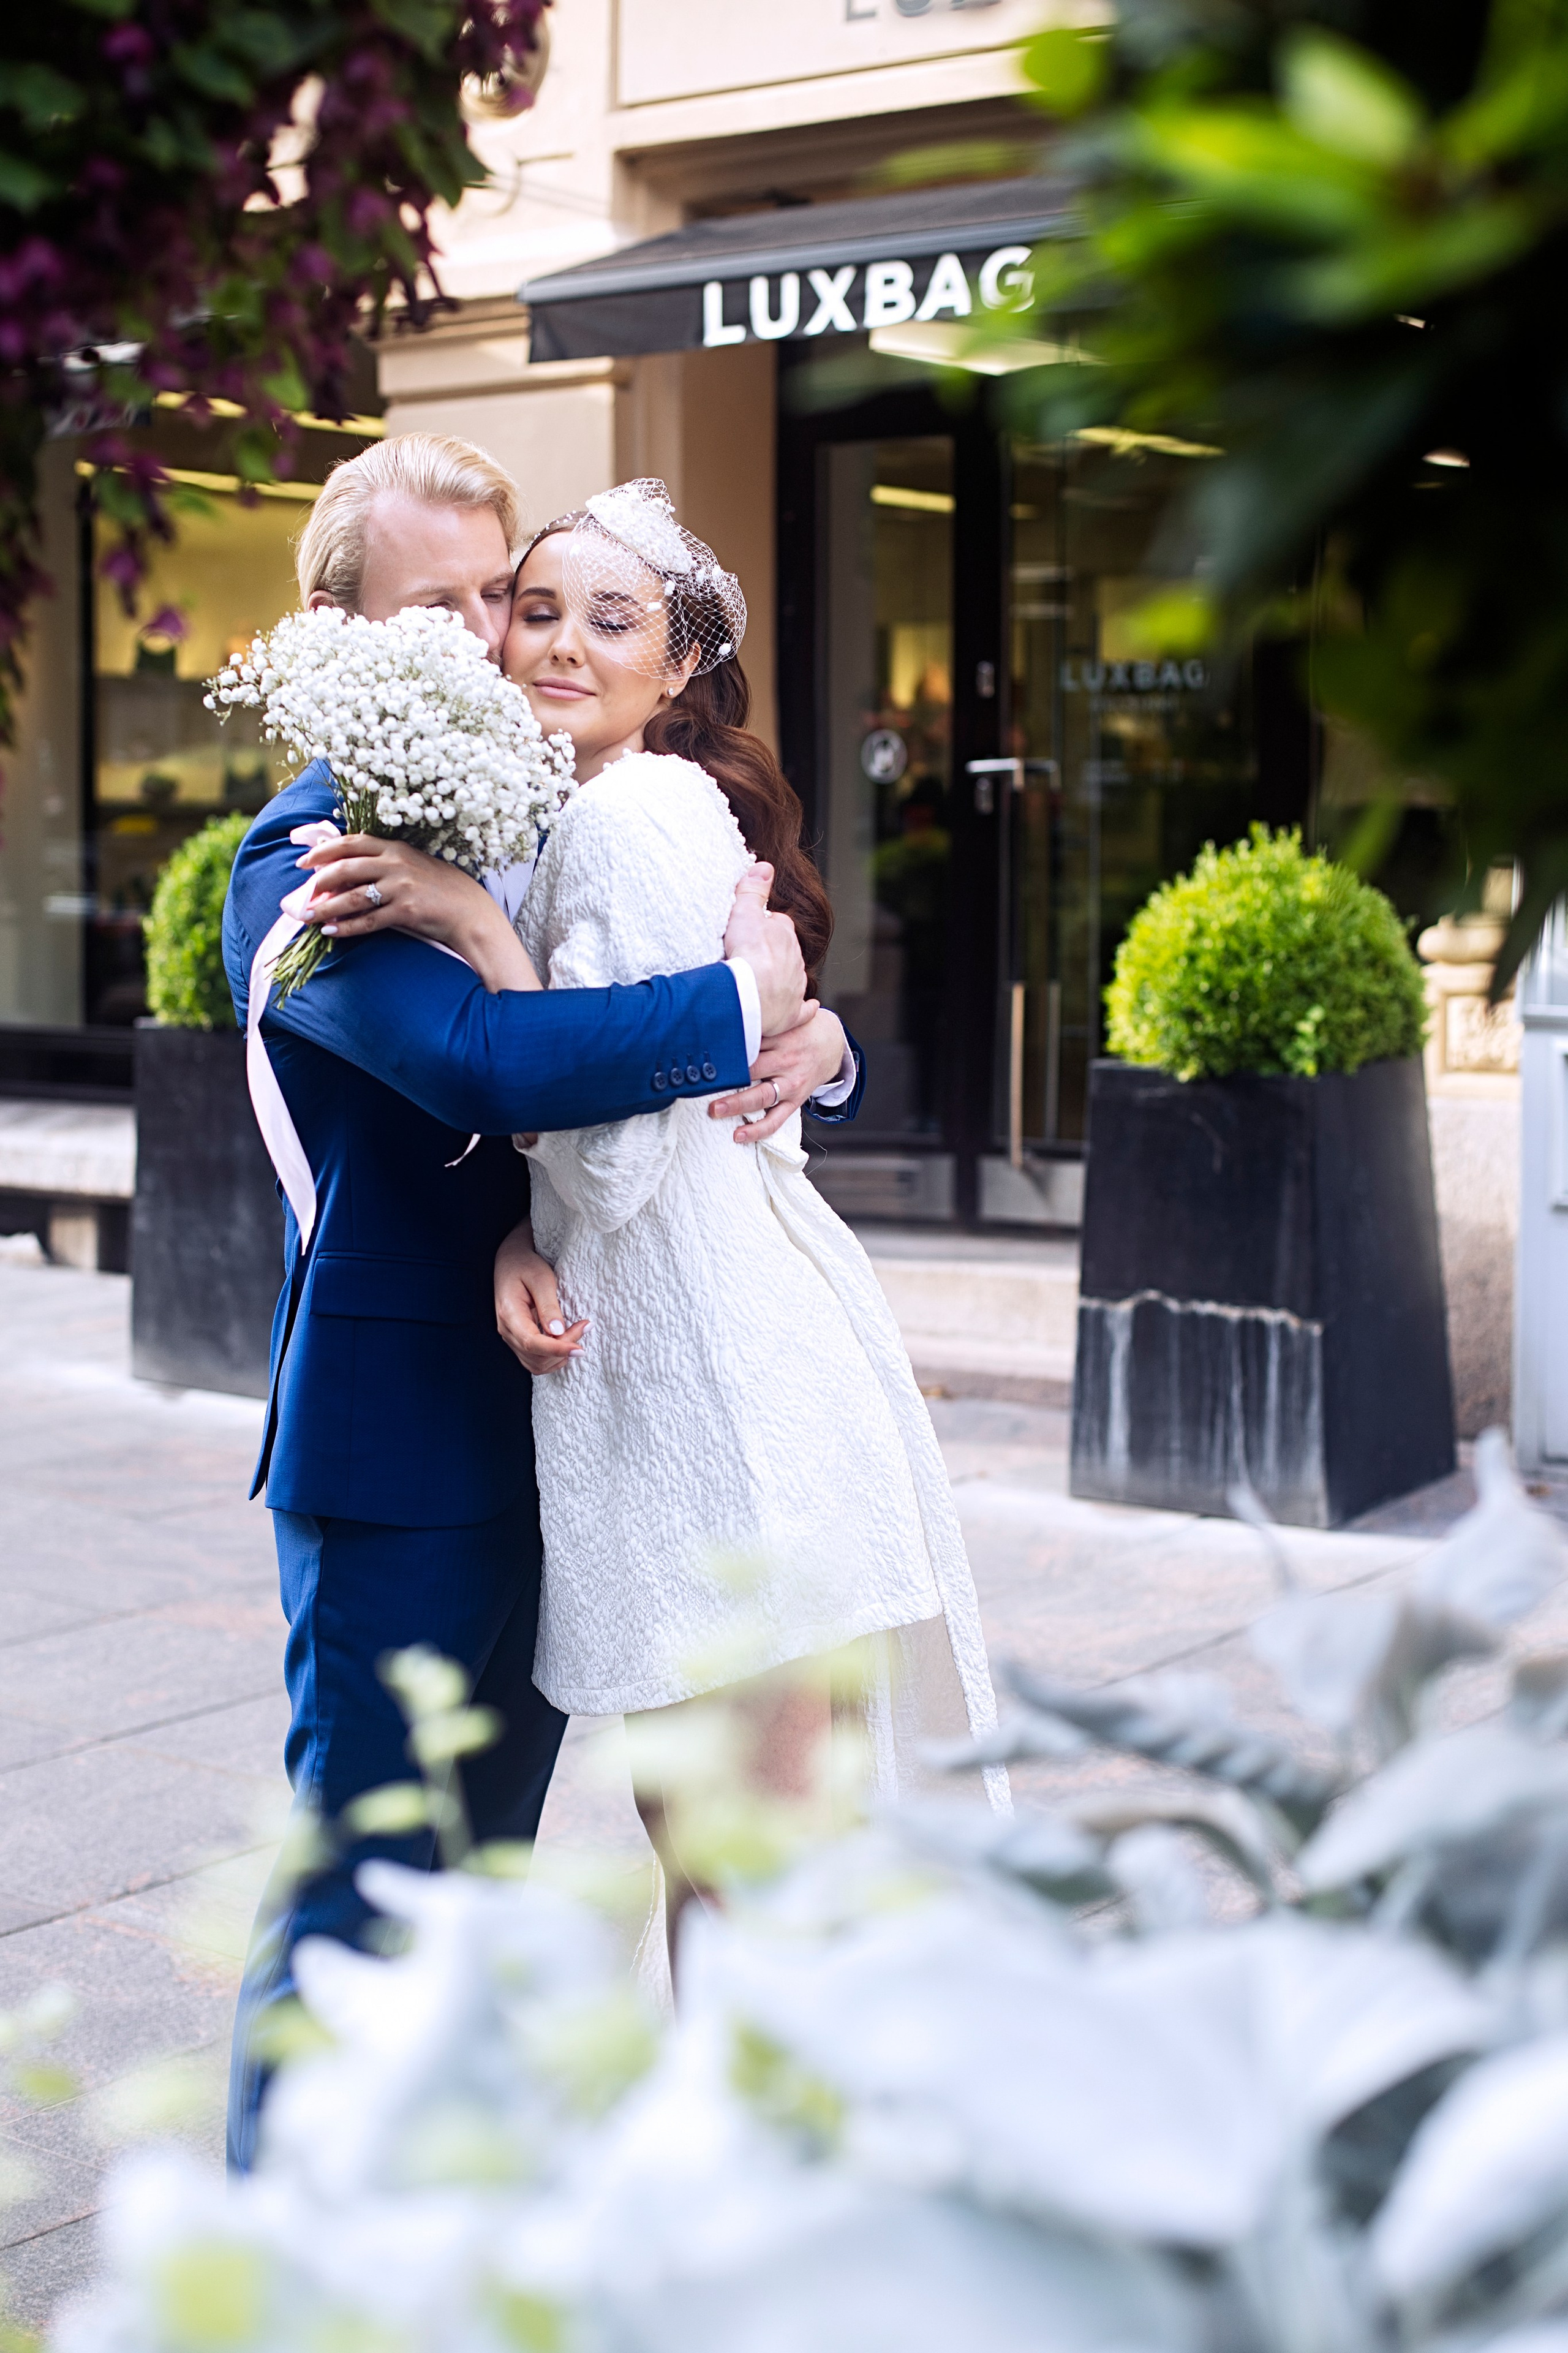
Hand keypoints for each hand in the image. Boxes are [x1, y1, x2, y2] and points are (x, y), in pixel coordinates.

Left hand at [296, 835, 539, 992]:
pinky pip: (368, 920)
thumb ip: (380, 863)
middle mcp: (396, 863)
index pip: (352, 842)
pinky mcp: (406, 911)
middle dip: (318, 880)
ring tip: (308, 916)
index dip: (324, 850)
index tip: (303, 860)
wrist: (469, 911)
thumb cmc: (437, 889)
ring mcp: (401, 887)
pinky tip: (331, 932)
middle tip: (302, 893)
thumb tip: (342, 869)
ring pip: (353, 895)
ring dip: (326, 907)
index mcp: (395, 848)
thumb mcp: (410, 866)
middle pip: (346, 867)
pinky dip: (346, 927)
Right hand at [495, 1221, 586, 1374]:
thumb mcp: (541, 1278)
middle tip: (584, 1327)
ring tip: (578, 1334)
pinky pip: (534, 1360)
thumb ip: (548, 1305)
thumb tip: (558, 1332)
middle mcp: (507, 1330)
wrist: (510, 1261)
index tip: (580, 1348)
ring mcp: (511, 1337)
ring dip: (559, 1356)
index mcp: (509, 1314)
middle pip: (536, 1356)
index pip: (532, 1343)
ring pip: (536, 1364)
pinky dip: (553, 1358)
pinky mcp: (518, 1339)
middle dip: (563, 1349)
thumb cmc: (525, 1266)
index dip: (557, 1349)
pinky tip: (566, 1343)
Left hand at [709, 1004, 847, 1144]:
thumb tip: (724, 1020)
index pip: (751, 1042)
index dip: (727, 1049)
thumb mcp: (785, 1019)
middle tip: (702, 1086)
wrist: (832, 1044)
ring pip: (762, 1096)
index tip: (705, 1054)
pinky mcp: (795, 1101)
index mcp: (781, 1037)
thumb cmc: (799, 1030)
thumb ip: (760, 1022)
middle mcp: (786, 1060)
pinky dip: (758, 1129)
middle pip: (753, 1069)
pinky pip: (777, 1119)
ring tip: (716, 1111)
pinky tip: (740, 1135)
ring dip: (738, 1104)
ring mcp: (791, 1083)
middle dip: (728, 1078)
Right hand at [722, 861, 804, 1036]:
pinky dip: (806, 1009)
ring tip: (765, 982)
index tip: (751, 931)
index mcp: (784, 935)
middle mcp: (796, 960)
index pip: (778, 925)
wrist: (751, 994)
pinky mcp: (791, 1013)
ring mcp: (795, 988)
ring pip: (794, 978)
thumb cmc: (746, 953)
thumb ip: (753, 889)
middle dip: (774, 953)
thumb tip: (765, 866)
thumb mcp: (744, 912)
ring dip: (783, 978)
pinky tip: (808, 1007)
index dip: (764, 927)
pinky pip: (803, 1011)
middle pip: (787, 952)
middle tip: (753, 957)